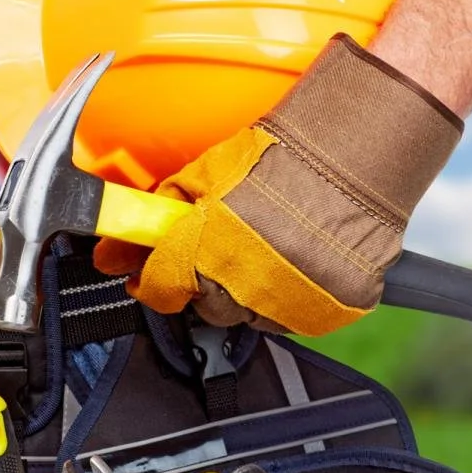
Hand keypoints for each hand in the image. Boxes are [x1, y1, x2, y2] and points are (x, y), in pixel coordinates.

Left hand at [94, 34, 462, 335]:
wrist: (357, 153)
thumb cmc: (283, 156)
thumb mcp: (206, 174)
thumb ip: (159, 215)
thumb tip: (115, 250)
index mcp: (207, 252)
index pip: (162, 289)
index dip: (156, 278)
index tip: (159, 271)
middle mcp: (248, 287)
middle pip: (210, 310)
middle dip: (209, 284)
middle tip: (226, 251)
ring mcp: (295, 302)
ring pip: (257, 319)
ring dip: (255, 294)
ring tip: (271, 250)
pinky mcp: (336, 308)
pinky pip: (303, 318)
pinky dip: (298, 299)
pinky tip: (302, 263)